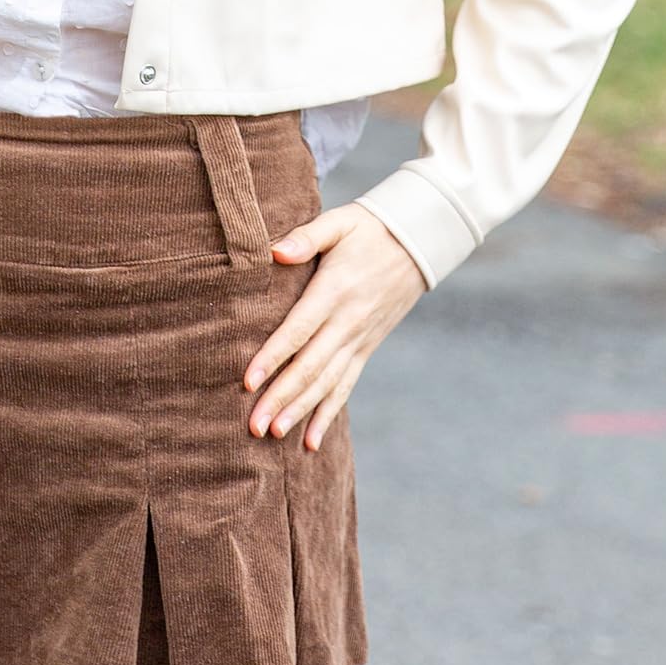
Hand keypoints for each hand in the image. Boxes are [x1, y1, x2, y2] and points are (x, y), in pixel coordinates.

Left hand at [242, 203, 426, 451]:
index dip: (273, 356)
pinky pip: (346, 386)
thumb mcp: (339, 222)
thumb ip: (307, 237)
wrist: (417, 243)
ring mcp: (359, 340)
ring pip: (326, 383)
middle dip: (280, 398)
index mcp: (335, 290)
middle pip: (310, 367)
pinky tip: (310, 441)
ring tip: (274, 434)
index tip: (248, 381)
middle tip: (254, 426)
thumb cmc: (369, 229)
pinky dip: (327, 413)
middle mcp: (347, 322)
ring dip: (300, 411)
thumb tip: (275, 252)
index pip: (299, 330)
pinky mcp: (366, 348)